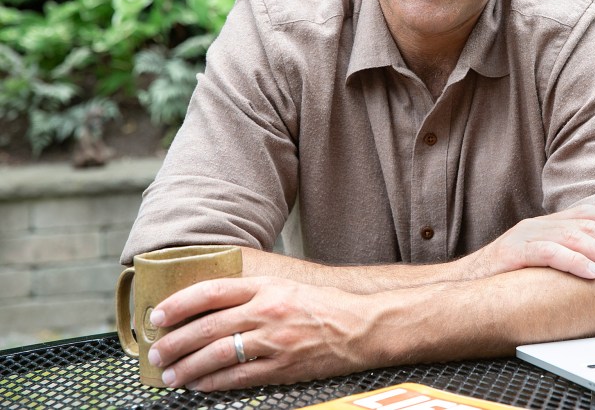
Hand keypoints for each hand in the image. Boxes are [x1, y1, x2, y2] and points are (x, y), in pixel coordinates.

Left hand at [147, 276, 373, 390]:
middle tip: (156, 351)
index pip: (213, 291)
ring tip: (170, 374)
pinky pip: (237, 377)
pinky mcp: (282, 367)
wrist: (362, 327)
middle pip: (208, 326)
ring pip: (217, 354)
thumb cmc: (325, 306)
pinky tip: (199, 385)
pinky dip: (213, 382)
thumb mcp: (288, 287)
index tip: (159, 314)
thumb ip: (254, 292)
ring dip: (187, 367)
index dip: (180, 303)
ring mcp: (274, 340)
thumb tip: (212, 304)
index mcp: (268, 286)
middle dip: (175, 341)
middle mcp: (268, 310)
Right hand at [459, 205, 594, 280]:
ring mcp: (524, 237)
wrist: (462, 285)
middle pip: (585, 226)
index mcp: (546, 225)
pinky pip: (548, 254)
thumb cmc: (505, 278)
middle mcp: (538, 226)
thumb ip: (566, 257)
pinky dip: (573, 262)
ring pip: (572, 238)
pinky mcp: (513, 254)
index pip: (586, 213)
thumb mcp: (539, 263)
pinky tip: (592, 272)